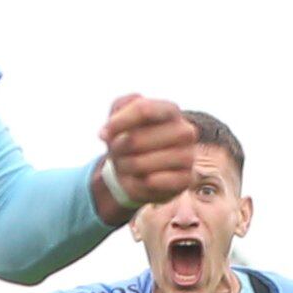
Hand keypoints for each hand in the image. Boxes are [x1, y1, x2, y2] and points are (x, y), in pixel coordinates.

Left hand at [95, 95, 203, 215]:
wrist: (135, 172)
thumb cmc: (127, 140)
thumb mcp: (118, 118)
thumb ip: (117, 109)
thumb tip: (108, 131)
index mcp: (170, 110)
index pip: (143, 109)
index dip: (118, 123)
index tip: (103, 134)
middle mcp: (185, 131)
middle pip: (135, 140)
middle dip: (118, 148)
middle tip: (118, 153)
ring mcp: (188, 156)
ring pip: (140, 164)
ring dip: (125, 167)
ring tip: (128, 165)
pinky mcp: (186, 179)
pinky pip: (153, 182)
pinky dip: (140, 183)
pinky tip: (143, 179)